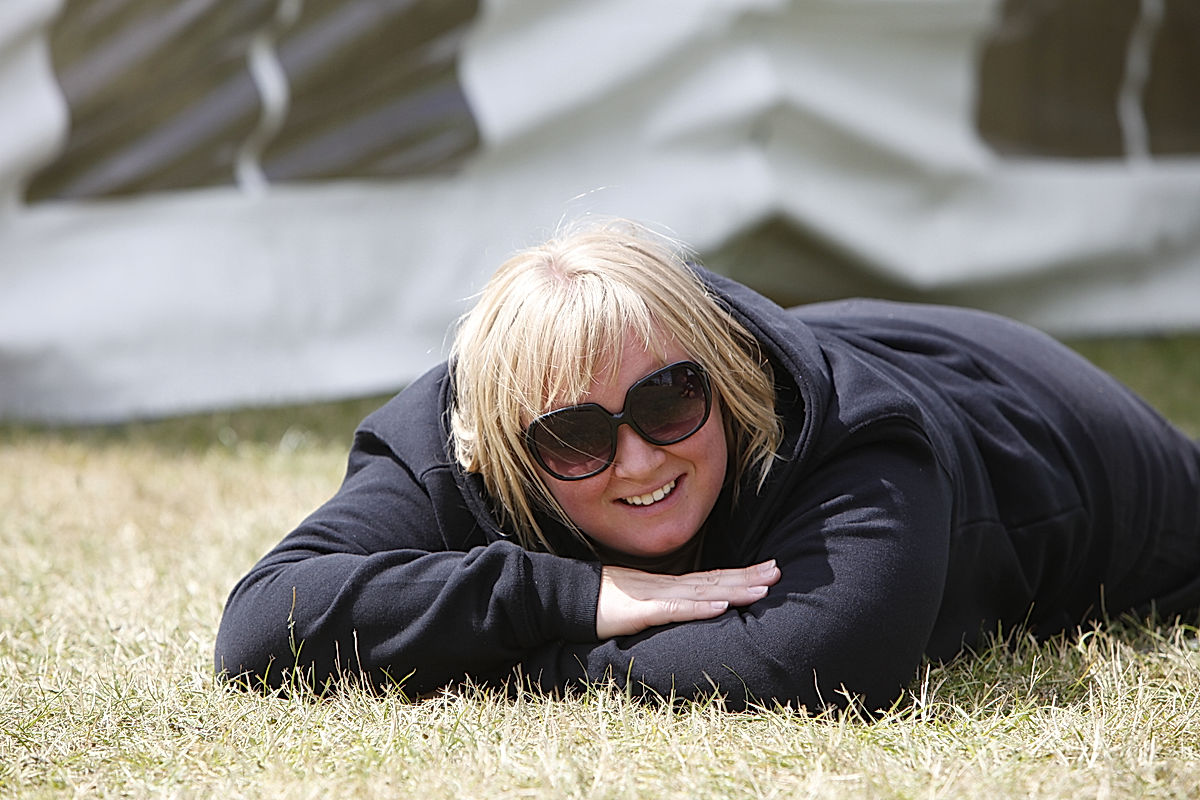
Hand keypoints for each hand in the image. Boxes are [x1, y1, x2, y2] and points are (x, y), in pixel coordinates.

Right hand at [595, 560, 780, 638]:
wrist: (569, 597)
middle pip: (715, 581)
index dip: (741, 575)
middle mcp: (669, 586)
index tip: (767, 571)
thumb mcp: (641, 603)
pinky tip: (720, 606)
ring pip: (703, 592)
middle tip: (778, 571)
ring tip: (762, 588)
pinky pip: (676, 608)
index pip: (712, 579)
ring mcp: (657, 596)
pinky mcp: (643, 610)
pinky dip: (700, 606)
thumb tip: (688, 607)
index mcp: (670, 586)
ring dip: (734, 590)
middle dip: (748, 577)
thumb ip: (664, 604)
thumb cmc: (603, 601)